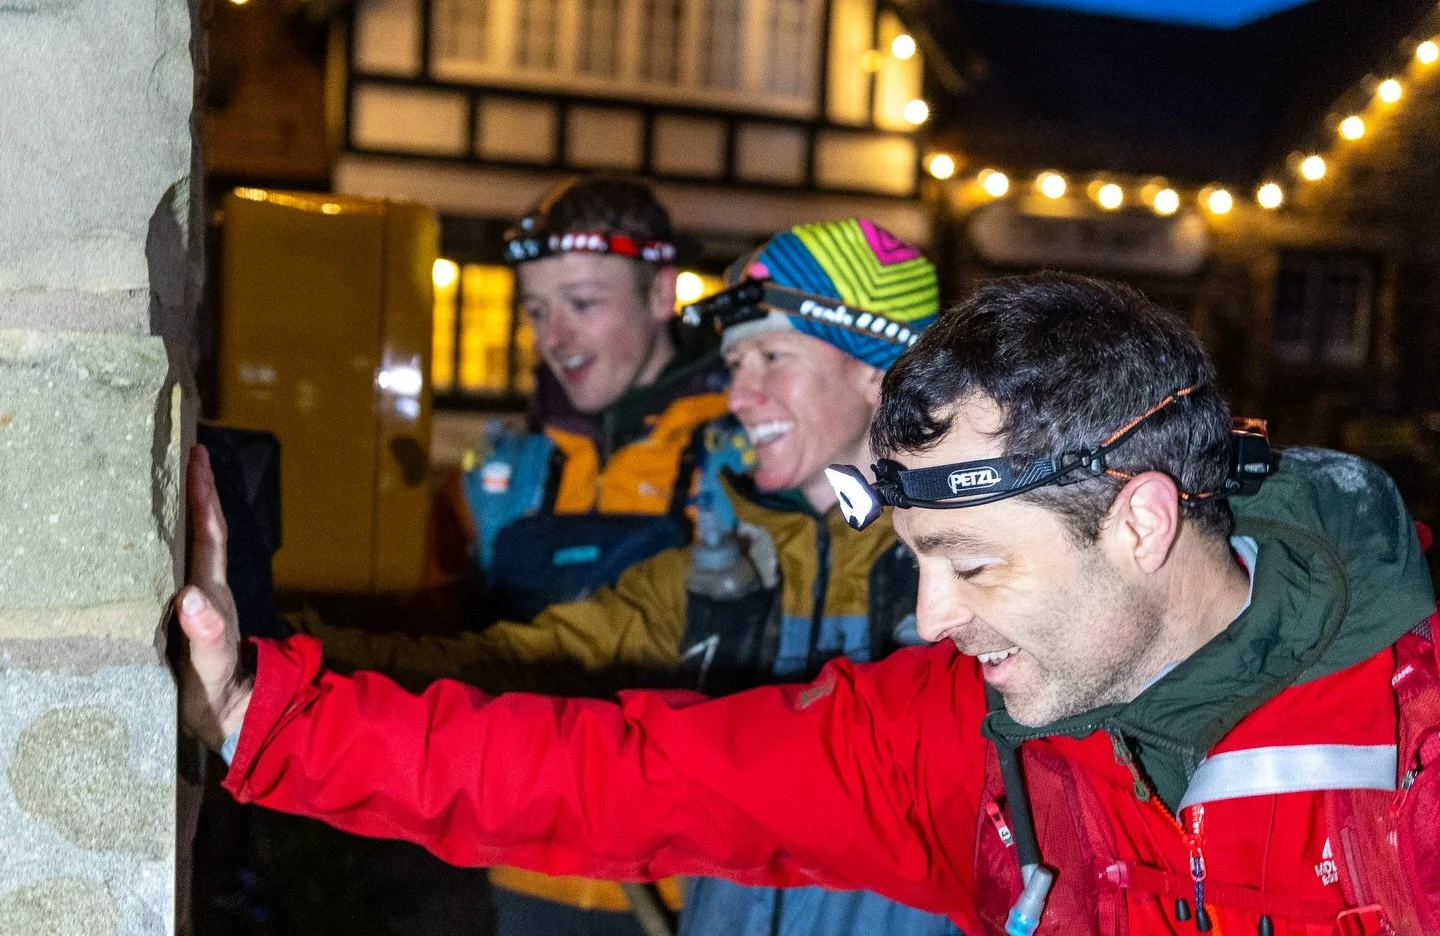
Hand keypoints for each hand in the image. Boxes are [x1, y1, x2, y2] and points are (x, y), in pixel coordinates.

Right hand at [173, 445, 252, 749]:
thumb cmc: (219, 691)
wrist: (229, 716)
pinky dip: (165, 543)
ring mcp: (196, 599)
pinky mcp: (183, 613)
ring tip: (164, 477)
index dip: (204, 496)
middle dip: (195, 489)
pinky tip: (147, 534)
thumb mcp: (213, 668)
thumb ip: (207, 638)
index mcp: (213, 592)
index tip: (199, 456)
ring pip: (189, 544)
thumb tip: (193, 600)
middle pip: (202, 529)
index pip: (210, 535)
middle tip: (183, 449)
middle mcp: (206, 587)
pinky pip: (174, 566)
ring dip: (182, 510)